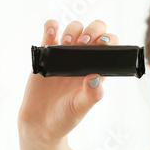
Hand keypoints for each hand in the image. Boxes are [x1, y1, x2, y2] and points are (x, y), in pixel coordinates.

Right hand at [18, 19, 117, 143]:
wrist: (40, 123)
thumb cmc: (65, 117)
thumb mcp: (81, 108)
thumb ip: (92, 94)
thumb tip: (96, 76)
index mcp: (96, 69)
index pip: (109, 47)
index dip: (109, 40)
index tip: (103, 43)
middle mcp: (83, 59)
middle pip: (94, 31)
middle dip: (92, 30)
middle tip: (83, 42)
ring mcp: (64, 54)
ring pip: (74, 28)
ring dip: (72, 29)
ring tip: (65, 43)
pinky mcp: (46, 54)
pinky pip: (50, 31)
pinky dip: (50, 26)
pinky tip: (51, 33)